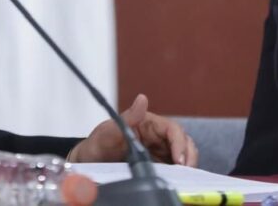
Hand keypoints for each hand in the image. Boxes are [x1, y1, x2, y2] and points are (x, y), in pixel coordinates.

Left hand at [67, 93, 197, 165]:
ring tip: (183, 177)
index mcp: (148, 123)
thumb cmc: (98, 144)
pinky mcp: (157, 165)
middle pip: (183, 142)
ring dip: (186, 164)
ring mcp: (158, 151)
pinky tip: (176, 180)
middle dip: (188, 155)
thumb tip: (142, 98)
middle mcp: (156, 136)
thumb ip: (128, 117)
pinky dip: (180, 173)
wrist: (90, 163)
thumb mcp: (110, 130)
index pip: (172, 129)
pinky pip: (174, 168)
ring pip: (182, 155)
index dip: (179, 143)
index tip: (179, 159)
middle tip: (185, 171)